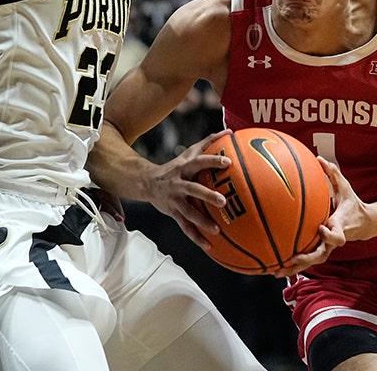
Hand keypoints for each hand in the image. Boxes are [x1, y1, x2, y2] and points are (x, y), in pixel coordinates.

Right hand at [145, 130, 232, 249]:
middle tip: (223, 201)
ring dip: (202, 222)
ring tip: (217, 230)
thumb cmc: (177, 166)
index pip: (200, 162)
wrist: (147, 182)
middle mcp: (178, 184)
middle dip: (207, 195)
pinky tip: (210, 246)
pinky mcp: (173, 213)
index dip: (213, 161)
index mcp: (184, 168)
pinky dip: (197, 237)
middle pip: (193, 189)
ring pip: (188, 212)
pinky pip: (185, 227)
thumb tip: (229, 131)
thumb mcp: (189, 152)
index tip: (228, 162)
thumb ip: (209, 142)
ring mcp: (174, 200)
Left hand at [273, 158, 354, 277]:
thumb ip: (333, 173)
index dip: (330, 234)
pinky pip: (306, 261)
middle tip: (293, 259)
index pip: (338, 236)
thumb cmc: (352, 203)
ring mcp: (326, 248)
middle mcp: (332, 240)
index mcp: (340, 226)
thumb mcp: (345, 187)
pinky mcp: (320, 250)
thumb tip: (319, 158)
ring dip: (295, 268)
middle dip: (307, 259)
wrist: (364, 223)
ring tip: (277, 271)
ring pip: (311, 262)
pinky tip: (275, 268)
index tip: (321, 229)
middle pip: (322, 255)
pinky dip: (292, 266)